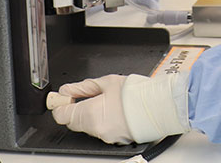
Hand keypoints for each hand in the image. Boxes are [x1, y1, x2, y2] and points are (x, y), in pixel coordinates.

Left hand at [50, 72, 191, 144]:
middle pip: (74, 122)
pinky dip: (104, 121)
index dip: (61, 105)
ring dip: (91, 115)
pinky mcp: (116, 140)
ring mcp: (106, 137)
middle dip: (77, 109)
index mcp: (90, 114)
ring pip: (89, 127)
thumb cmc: (136, 93)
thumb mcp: (106, 82)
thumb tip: (68, 90)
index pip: (62, 115)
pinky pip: (103, 130)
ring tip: (107, 101)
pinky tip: (115, 110)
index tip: (64, 97)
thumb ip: (83, 87)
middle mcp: (96, 129)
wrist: (159, 105)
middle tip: (86, 96)